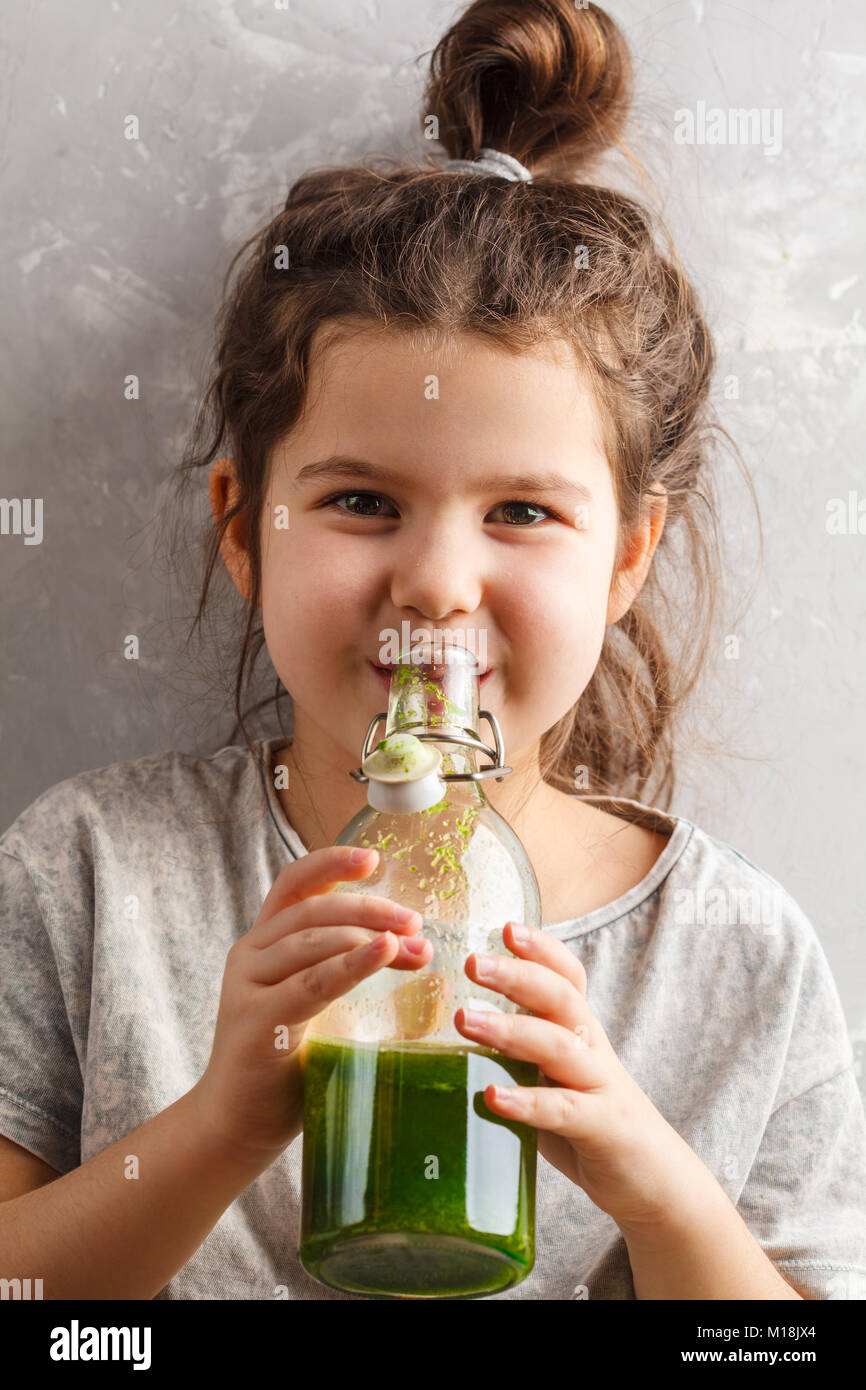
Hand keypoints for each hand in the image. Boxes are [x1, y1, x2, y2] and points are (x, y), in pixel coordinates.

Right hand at [192, 847, 431, 1161]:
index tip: (374, 858)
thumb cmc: (286, 1063)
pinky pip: (311, 983)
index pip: (294, 884)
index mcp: (263, 943)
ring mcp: (248, 986)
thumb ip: (348, 968)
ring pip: (312, 940)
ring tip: (413, 945)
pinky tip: (383, 954)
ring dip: (369, 936)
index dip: (331, 863)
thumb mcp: (318, 1001)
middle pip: (312, 910)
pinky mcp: (255, 1021)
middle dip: (369, 909)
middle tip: (415, 921)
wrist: (237, 1124)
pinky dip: (352, 963)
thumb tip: (415, 944)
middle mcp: (250, 955)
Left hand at [457, 923, 713, 1234]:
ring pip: (558, 1046)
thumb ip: (516, 1060)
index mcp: (581, 1033)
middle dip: (517, 975)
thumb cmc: (590, 1127)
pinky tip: (492, 1097)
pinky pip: (564, 1110)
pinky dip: (528, 1101)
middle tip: (472, 963)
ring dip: (509, 1030)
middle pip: (561, 998)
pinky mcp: (603, 1130)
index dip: (542, 948)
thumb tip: (441, 1049)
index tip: (505, 926)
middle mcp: (593, 1051)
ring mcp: (601, 1088)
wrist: (657, 1184)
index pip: (567, 976)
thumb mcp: (556, 1081)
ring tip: (465, 1020)